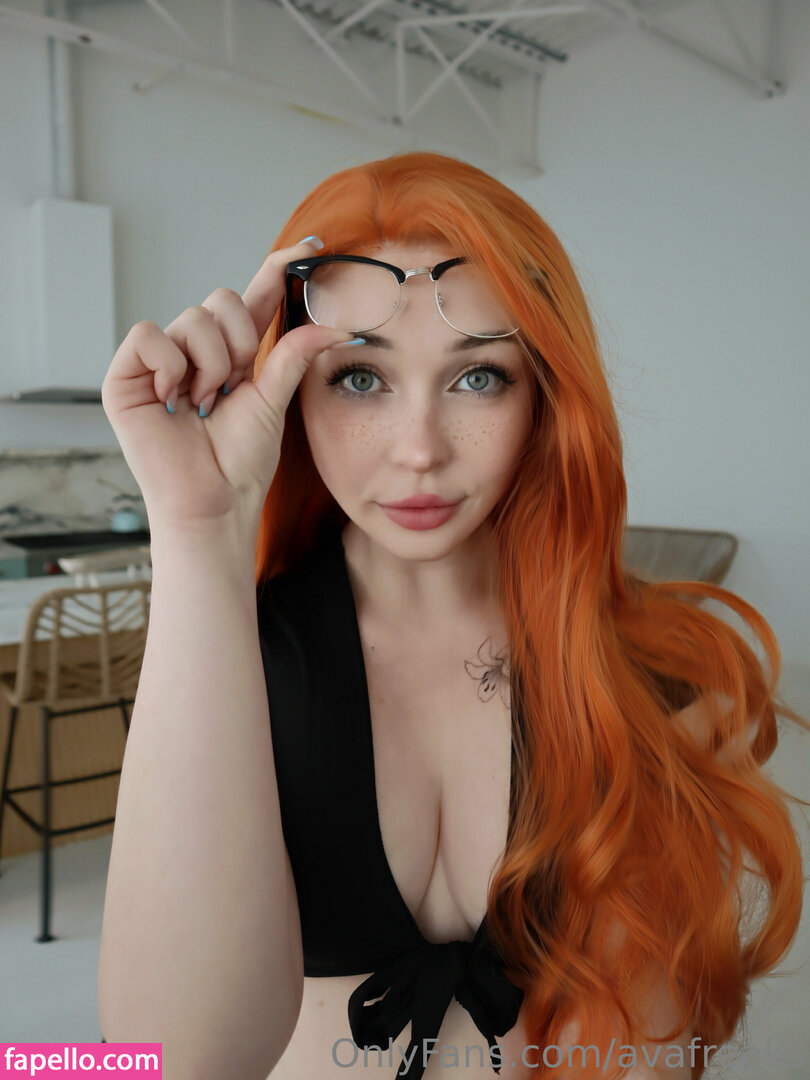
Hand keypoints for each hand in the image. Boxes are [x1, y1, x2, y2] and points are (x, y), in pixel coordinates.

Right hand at [101, 238, 354, 537]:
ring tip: (204, 403)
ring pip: (192, 319)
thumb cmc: (239, 463)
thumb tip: (335, 324)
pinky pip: (150, 336)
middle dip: (238, 344)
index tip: (312, 246)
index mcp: (230, 356)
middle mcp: (193, 352)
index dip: (277, 269)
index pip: (254, 300)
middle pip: (221, 301)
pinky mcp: (125, 376)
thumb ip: (294, 355)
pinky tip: (172, 400)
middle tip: (232, 387)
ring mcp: (158, 362)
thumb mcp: (273, 401)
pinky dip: (169, 367)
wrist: (214, 501)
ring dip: (209, 365)